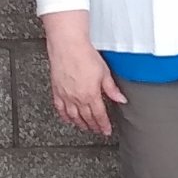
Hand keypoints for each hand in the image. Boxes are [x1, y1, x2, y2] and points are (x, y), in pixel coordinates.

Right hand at [41, 12, 125, 137]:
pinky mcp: (57, 91)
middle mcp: (77, 98)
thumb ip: (112, 89)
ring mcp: (66, 96)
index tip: (106, 130)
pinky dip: (64, 116)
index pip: (99, 115)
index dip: (103, 125)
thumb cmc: (85, 55)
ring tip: (85, 127)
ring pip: (73, 116)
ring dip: (80, 124)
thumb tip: (121, 99)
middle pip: (86, 118)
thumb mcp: (104, 72)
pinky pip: (60, 109)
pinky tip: (68, 119)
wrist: (67, 46)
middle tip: (97, 131)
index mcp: (91, 95)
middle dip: (93, 126)